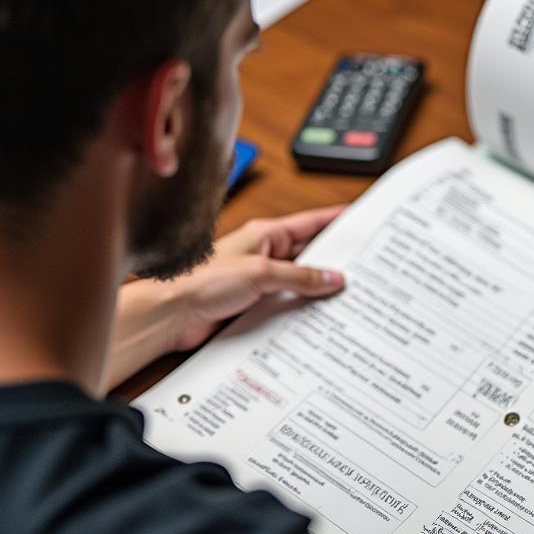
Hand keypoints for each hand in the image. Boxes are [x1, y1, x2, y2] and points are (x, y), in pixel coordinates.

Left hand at [168, 206, 346, 350]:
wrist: (171, 314)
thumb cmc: (201, 281)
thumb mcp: (261, 272)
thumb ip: (299, 275)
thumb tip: (331, 277)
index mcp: (265, 235)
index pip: (310, 223)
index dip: (336, 220)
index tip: (359, 218)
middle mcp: (264, 254)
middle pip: (309, 253)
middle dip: (333, 259)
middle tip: (362, 264)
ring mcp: (260, 280)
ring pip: (300, 280)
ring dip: (317, 288)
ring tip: (344, 292)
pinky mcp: (255, 303)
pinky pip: (287, 302)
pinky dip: (302, 307)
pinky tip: (317, 314)